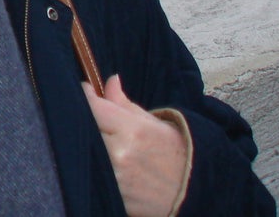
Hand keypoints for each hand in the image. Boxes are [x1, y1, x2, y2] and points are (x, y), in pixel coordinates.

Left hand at [83, 75, 188, 216]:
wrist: (194, 191)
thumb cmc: (174, 150)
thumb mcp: (153, 122)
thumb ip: (123, 102)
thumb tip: (109, 80)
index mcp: (132, 131)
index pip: (94, 107)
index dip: (86, 95)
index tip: (87, 89)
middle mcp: (120, 155)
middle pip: (84, 127)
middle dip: (85, 116)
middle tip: (90, 112)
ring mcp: (116, 179)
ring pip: (86, 150)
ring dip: (88, 139)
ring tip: (99, 134)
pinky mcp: (115, 198)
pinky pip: (94, 173)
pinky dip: (95, 162)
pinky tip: (102, 156)